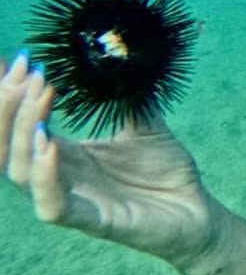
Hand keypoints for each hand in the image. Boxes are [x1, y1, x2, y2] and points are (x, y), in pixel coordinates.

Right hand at [1, 52, 219, 268]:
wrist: (198, 211)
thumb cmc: (166, 171)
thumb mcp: (144, 122)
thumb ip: (124, 93)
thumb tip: (113, 52)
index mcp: (66, 154)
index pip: (21, 126)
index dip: (10, 97)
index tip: (21, 59)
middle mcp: (60, 177)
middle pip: (6, 147)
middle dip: (7, 107)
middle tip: (25, 71)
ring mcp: (74, 200)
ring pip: (20, 173)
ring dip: (22, 132)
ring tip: (39, 95)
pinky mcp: (95, 222)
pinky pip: (53, 205)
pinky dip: (45, 177)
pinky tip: (50, 145)